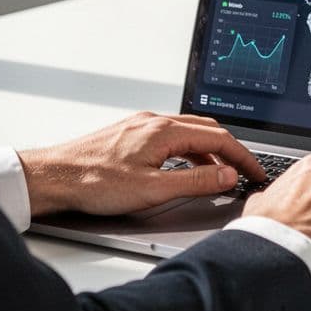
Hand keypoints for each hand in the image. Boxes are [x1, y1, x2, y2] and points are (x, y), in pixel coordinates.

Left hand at [16, 112, 266, 215]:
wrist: (53, 177)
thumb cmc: (93, 183)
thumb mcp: (152, 190)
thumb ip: (195, 183)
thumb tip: (226, 176)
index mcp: (164, 131)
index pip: (219, 138)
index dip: (243, 157)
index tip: (256, 172)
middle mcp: (154, 121)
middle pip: (207, 130)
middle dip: (231, 151)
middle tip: (246, 171)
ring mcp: (141, 125)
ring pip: (189, 132)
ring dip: (210, 152)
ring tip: (220, 175)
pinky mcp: (131, 134)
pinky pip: (171, 137)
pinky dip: (189, 152)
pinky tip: (185, 169)